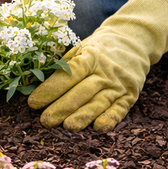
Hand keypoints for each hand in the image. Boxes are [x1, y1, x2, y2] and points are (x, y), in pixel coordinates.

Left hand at [28, 0, 167, 129]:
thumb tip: (36, 85)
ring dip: (83, 116)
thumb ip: (64, 66)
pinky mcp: (130, 95)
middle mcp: (106, 71)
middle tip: (45, 121)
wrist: (134, 41)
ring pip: (100, 102)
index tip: (33, 102)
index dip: (51, 89)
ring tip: (67, 126)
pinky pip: (120, 109)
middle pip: (83, 91)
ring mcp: (119, 84)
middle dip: (62, 107)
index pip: (69, 74)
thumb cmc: (98, 49)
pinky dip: (110, 118)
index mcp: (91, 56)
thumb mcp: (81, 48)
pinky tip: (98, 127)